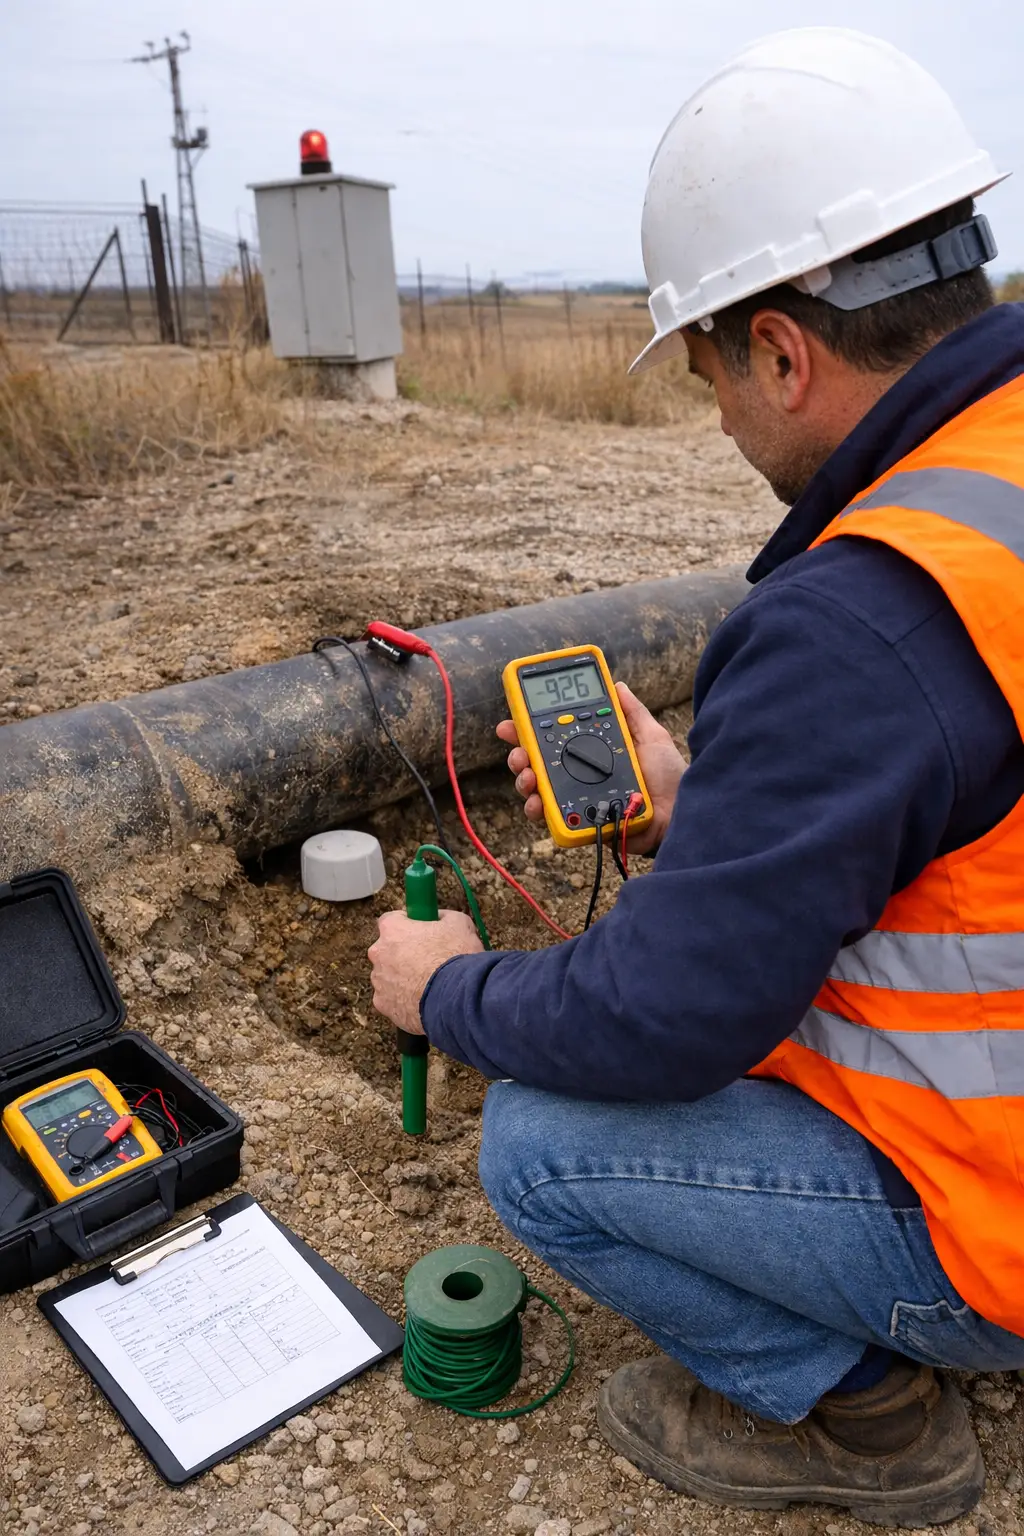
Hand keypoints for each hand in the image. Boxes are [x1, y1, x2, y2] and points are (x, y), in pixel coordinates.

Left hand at [368, 909, 483, 1034]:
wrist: (457, 999)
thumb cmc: (456, 957)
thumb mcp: (459, 923)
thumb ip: (444, 917)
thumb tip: (441, 919)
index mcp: (392, 930)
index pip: (391, 919)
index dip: (407, 924)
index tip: (420, 930)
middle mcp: (379, 954)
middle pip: (388, 950)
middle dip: (404, 953)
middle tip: (429, 959)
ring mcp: (380, 982)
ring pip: (389, 976)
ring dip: (404, 977)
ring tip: (430, 984)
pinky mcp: (385, 1006)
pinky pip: (392, 999)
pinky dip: (405, 999)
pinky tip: (424, 1000)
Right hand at [496, 681, 684, 856]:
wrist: (679, 813)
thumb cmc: (669, 778)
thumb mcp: (652, 737)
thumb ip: (633, 713)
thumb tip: (618, 685)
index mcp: (593, 752)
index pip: (555, 737)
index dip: (531, 728)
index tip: (514, 719)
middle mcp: (580, 774)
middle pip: (537, 761)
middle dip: (520, 753)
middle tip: (519, 751)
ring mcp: (576, 797)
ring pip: (536, 787)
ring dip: (523, 779)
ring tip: (528, 776)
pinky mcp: (577, 820)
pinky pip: (549, 815)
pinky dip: (536, 808)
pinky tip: (537, 802)